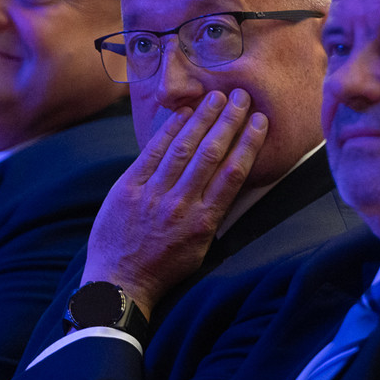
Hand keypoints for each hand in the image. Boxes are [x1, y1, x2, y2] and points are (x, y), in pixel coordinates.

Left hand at [82, 89, 265, 318]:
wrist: (119, 282)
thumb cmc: (164, 267)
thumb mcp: (200, 248)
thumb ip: (213, 214)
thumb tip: (229, 180)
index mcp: (203, 221)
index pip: (232, 173)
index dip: (248, 143)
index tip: (259, 121)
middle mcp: (180, 205)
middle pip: (210, 154)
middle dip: (228, 122)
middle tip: (241, 97)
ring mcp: (152, 195)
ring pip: (182, 148)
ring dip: (202, 119)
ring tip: (216, 97)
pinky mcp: (127, 188)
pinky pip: (151, 153)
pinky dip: (169, 130)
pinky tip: (183, 114)